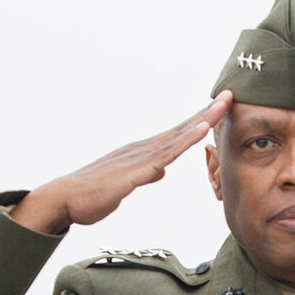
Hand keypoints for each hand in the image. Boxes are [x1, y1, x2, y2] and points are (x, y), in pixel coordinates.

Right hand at [9, 94, 231, 234]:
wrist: (64, 199)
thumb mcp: (126, 185)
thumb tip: (160, 170)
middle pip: (182, 128)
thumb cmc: (91, 195)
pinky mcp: (136, 171)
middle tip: (231, 95)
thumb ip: (145, 175)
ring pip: (178, 135)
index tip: (219, 109)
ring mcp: (139, 157)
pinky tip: (202, 129)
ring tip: (223, 105)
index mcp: (142, 153)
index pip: (177, 134)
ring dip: (202, 119)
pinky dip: (186, 139)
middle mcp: (143, 148)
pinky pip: (167, 153)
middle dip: (207, 112)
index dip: (199, 120)